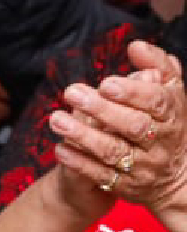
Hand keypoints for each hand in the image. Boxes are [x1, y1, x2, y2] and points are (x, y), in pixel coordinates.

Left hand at [51, 41, 186, 231]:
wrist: (174, 177)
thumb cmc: (164, 123)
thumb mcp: (168, 94)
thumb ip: (157, 67)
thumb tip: (137, 46)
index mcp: (172, 117)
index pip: (158, 103)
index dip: (134, 93)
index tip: (106, 84)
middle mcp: (160, 142)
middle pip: (134, 126)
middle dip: (102, 110)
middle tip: (72, 93)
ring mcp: (144, 166)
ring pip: (114, 151)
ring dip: (83, 135)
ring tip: (57, 119)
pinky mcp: (126, 185)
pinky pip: (102, 175)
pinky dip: (80, 162)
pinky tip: (60, 149)